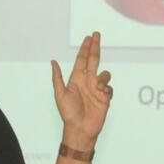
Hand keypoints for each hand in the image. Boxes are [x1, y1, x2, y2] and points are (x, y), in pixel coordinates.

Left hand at [51, 31, 112, 147]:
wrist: (80, 129)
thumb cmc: (68, 113)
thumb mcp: (60, 94)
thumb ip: (57, 77)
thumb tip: (53, 61)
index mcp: (76, 79)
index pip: (82, 60)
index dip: (85, 48)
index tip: (88, 37)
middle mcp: (87, 82)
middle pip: (94, 60)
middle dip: (95, 47)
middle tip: (97, 34)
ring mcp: (97, 89)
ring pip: (105, 74)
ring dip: (103, 77)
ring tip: (98, 87)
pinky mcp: (105, 98)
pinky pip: (110, 88)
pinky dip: (107, 88)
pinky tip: (103, 94)